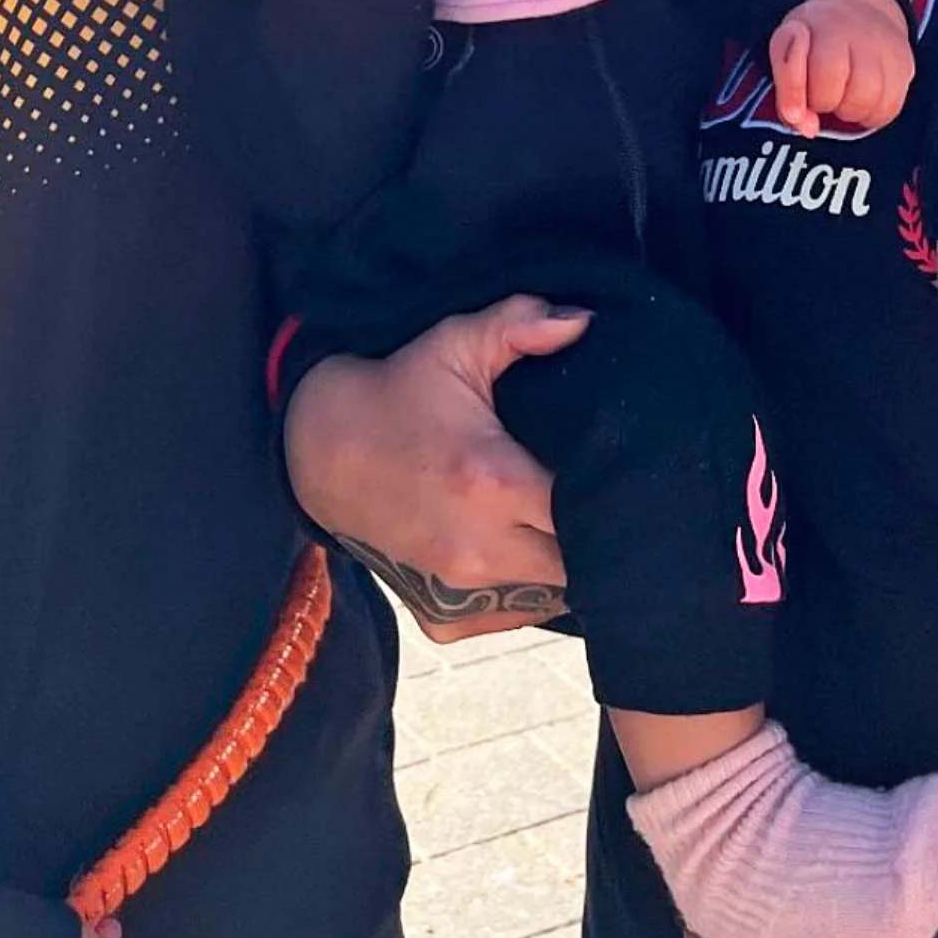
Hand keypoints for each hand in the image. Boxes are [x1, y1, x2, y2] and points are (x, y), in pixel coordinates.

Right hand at [283, 295, 586, 639]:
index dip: (612, 496)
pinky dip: (527, 593)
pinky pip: (514, 618)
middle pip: (578, 563)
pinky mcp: (443, 617)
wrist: (321, 450)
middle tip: (590, 498)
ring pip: (552, 597)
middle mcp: (480, 547)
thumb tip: (583, 319)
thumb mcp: (454, 344)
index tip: (617, 474)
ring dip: (562, 564)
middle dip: (592, 535)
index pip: (589, 512)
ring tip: (555, 521)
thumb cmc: (399, 393)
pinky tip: (523, 551)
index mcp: (493, 481)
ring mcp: (458, 591)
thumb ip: (520, 325)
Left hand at [770, 0, 914, 136]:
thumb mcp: (787, 54)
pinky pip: (889, 107)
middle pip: (831, 90)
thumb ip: (788, 93)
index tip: (793, 114)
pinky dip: (874, 113)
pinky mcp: (904, 62)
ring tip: (844, 95)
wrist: (860, 12)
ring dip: (850, 111)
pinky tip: (865, 100)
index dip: (792, 92)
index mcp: (807, 25)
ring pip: (864, 101)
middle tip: (823, 93)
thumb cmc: (816, 41)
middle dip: (823, 102)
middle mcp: (845, 29)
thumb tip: (808, 128)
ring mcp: (880, 44)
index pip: (795, 63)